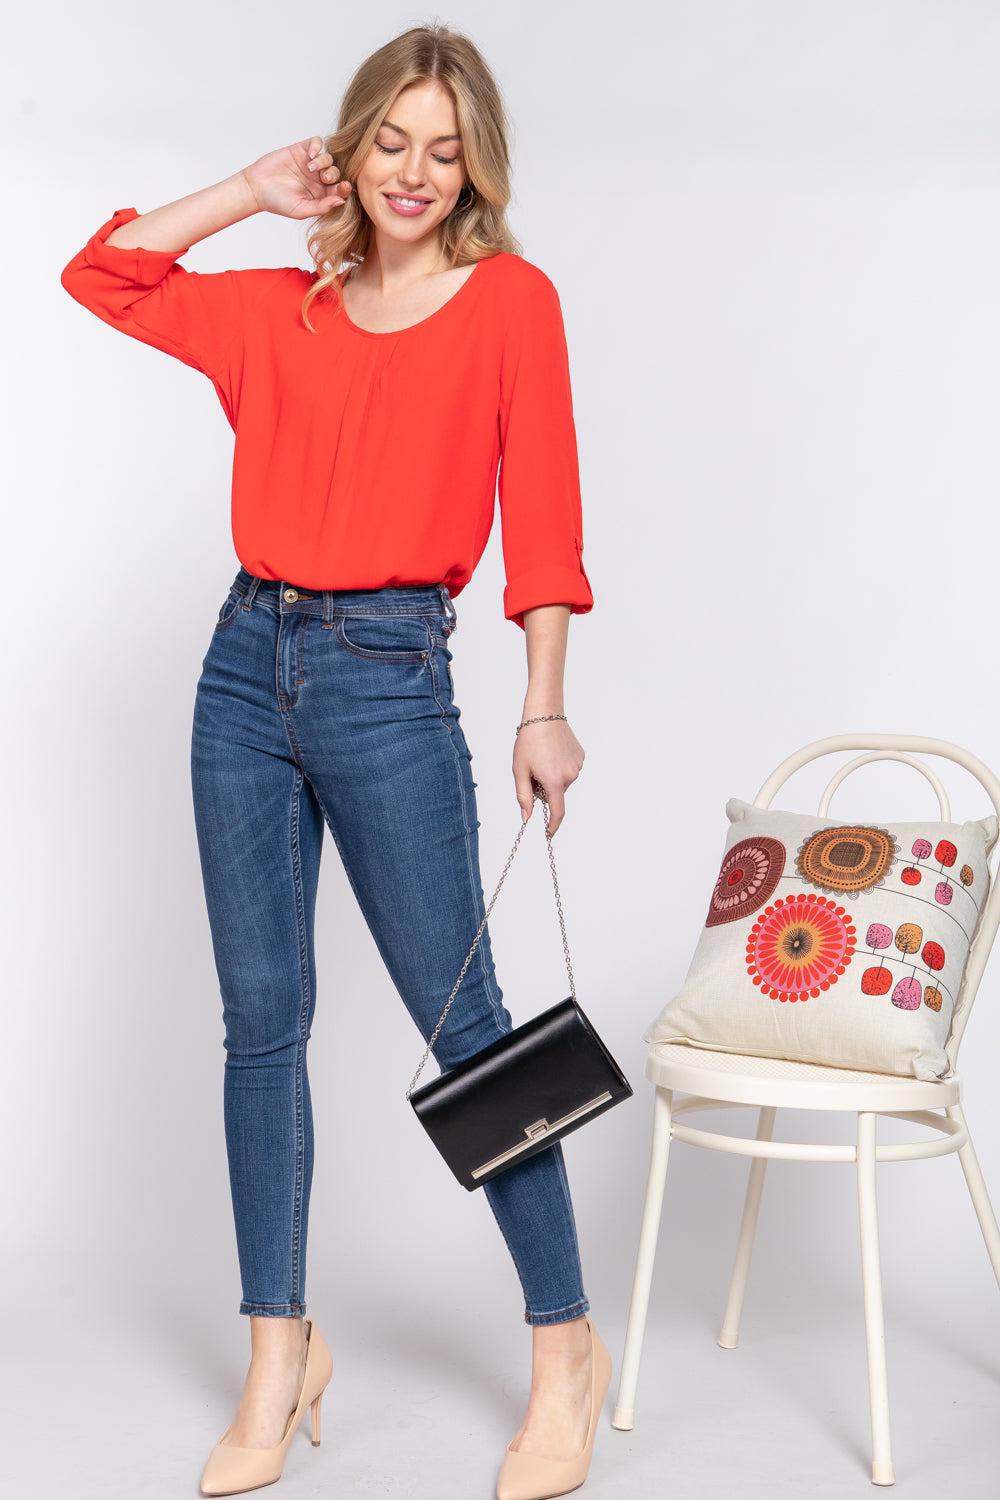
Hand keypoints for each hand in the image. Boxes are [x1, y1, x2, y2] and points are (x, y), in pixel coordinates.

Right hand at [241, 137, 352, 219]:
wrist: (257, 188)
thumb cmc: (278, 202)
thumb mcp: (302, 209)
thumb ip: (322, 207)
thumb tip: (341, 201)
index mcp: (322, 194)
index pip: (339, 189)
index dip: (345, 187)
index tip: (345, 186)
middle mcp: (318, 179)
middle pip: (337, 172)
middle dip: (334, 174)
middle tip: (325, 178)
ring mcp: (310, 163)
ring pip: (328, 157)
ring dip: (324, 161)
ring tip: (311, 168)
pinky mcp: (301, 150)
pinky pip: (316, 142)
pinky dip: (317, 146)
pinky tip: (311, 154)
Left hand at [513, 718, 584, 835]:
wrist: (544, 714)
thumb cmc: (529, 741)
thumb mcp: (520, 770)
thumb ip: (524, 796)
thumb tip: (527, 817)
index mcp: (554, 781)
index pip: (557, 812)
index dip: (553, 826)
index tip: (549, 834)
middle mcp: (570, 776)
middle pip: (555, 793)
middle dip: (544, 788)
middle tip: (531, 770)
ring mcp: (577, 766)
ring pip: (561, 781)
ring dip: (551, 776)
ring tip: (542, 756)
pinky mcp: (580, 756)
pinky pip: (567, 769)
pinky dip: (559, 766)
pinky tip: (552, 751)